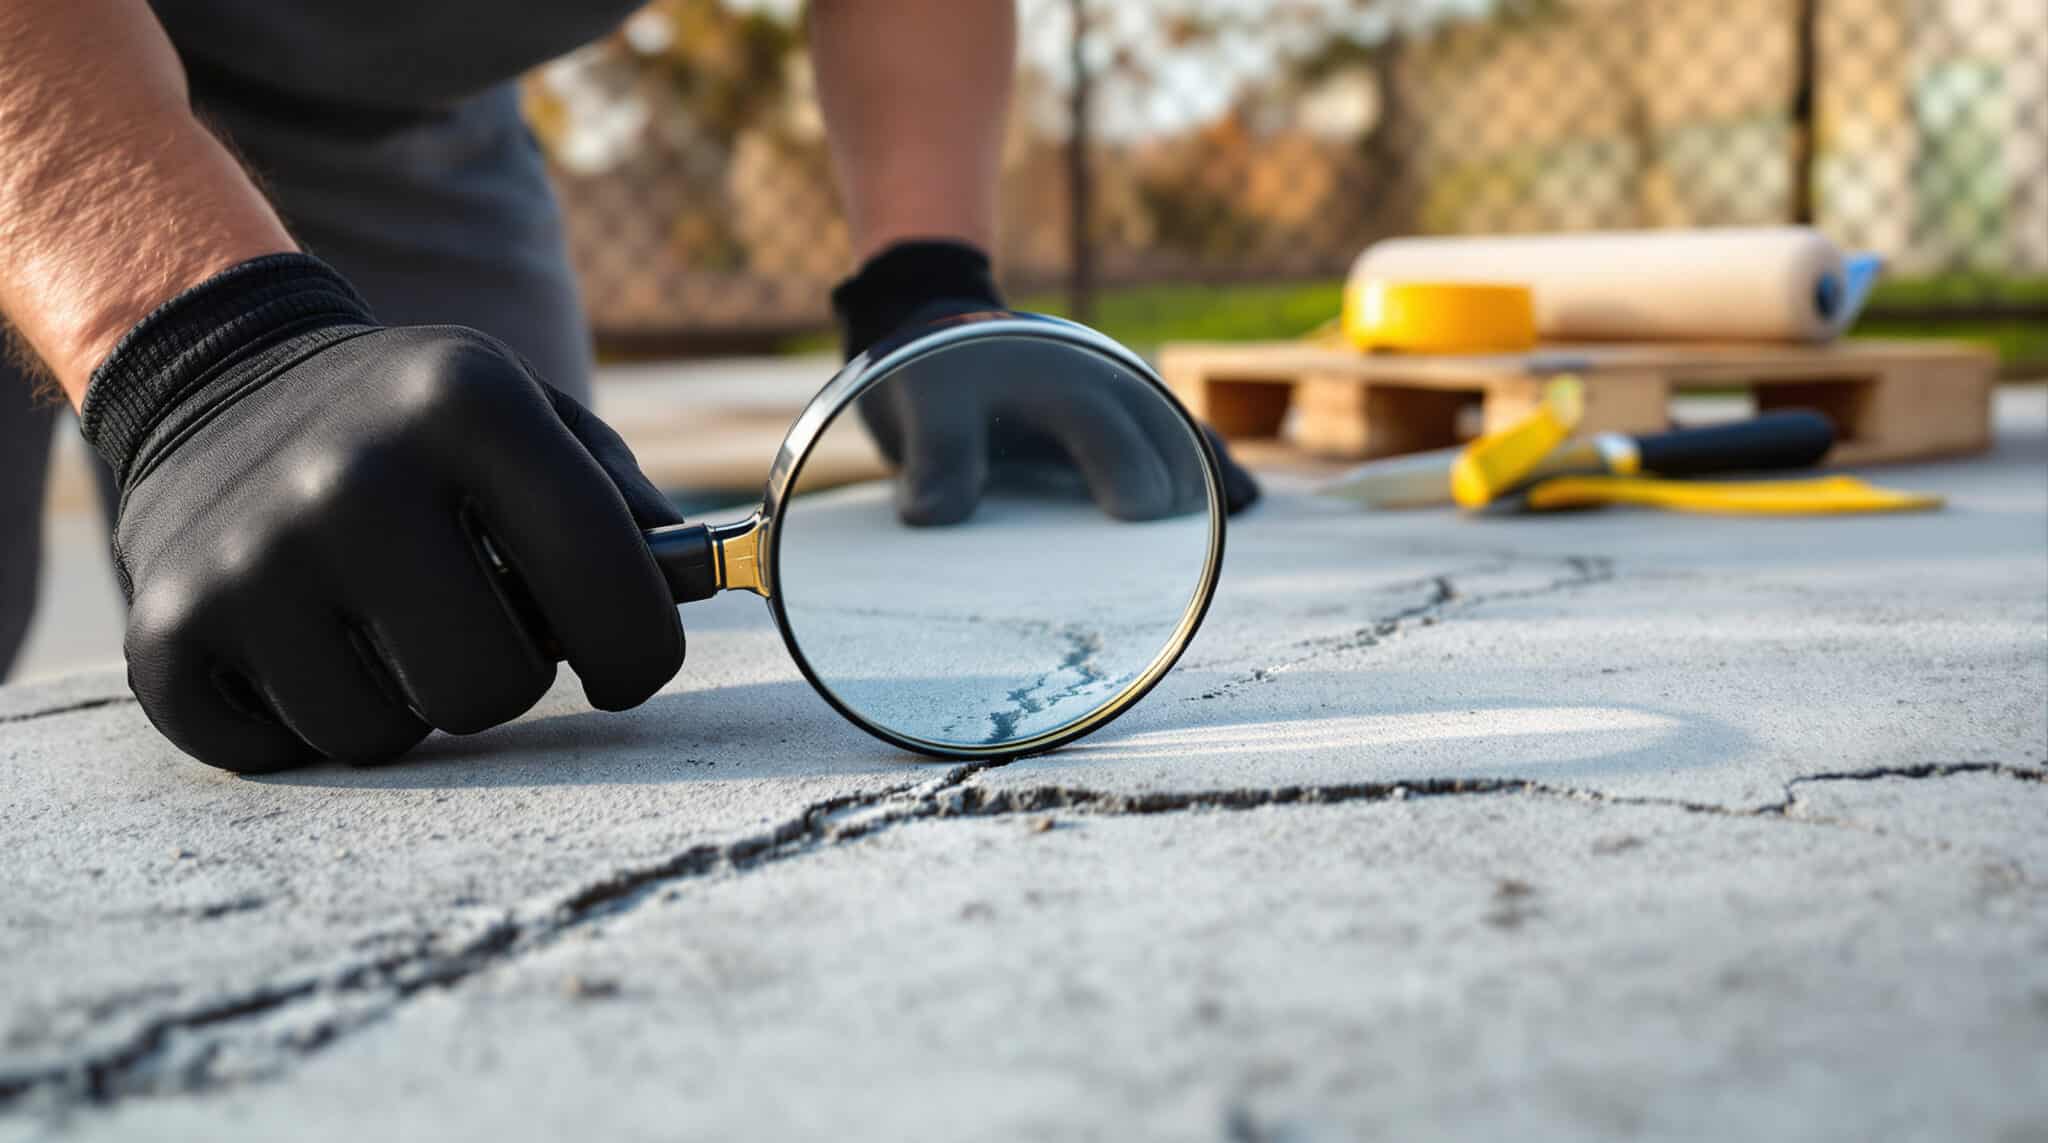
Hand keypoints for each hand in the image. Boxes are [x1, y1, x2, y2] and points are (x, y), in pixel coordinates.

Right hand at [83, 255, 684, 771]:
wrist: (218, 383)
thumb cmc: (417, 426)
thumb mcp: (529, 415)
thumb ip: (626, 506)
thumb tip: (704, 588)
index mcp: (468, 402)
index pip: (615, 592)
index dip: (641, 653)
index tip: (626, 660)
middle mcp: (352, 472)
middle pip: (495, 688)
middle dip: (507, 676)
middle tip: (477, 626)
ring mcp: (250, 553)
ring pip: (391, 735)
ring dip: (405, 700)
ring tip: (380, 620)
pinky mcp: (168, 628)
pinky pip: (289, 753)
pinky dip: (308, 721)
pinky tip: (301, 640)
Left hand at [833, 242, 1259, 525]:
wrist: (941, 332)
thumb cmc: (932, 380)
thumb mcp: (920, 407)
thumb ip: (934, 455)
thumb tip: (932, 513)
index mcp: (1061, 380)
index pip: (1106, 428)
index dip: (1124, 469)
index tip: (1140, 513)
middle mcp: (1109, 383)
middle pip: (1166, 432)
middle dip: (1184, 482)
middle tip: (1197, 545)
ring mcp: (1126, 395)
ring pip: (1186, 432)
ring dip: (1212, 472)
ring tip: (1238, 517)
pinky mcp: (1131, 413)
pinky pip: (1185, 435)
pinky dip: (1213, 464)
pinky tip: (1242, 503)